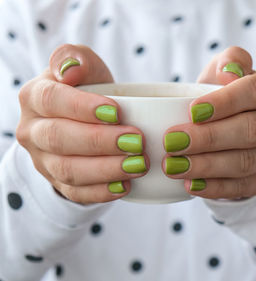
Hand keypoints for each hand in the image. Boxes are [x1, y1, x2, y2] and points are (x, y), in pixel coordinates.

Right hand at [16, 44, 148, 203]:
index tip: (118, 112)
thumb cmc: (89, 87)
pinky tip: (126, 186)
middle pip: (60, 139)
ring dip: (106, 169)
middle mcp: (32, 130)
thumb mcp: (86, 65)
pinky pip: (77, 193)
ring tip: (139, 164)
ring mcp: (43, 161)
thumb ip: (76, 58)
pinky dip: (102, 192)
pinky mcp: (59, 183)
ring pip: (68, 170)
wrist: (85, 119)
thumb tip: (70, 69)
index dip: (83, 107)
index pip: (52, 100)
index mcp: (34, 96)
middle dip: (101, 141)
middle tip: (137, 140)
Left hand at [163, 47, 255, 198]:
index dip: (225, 102)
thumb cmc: (224, 95)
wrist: (239, 128)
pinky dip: (215, 187)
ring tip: (173, 166)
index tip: (192, 111)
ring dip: (207, 166)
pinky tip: (190, 185)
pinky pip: (243, 187)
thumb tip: (228, 72)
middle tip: (172, 142)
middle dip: (208, 138)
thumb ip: (229, 61)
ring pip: (246, 162)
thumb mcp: (224, 72)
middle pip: (250, 130)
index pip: (254, 92)